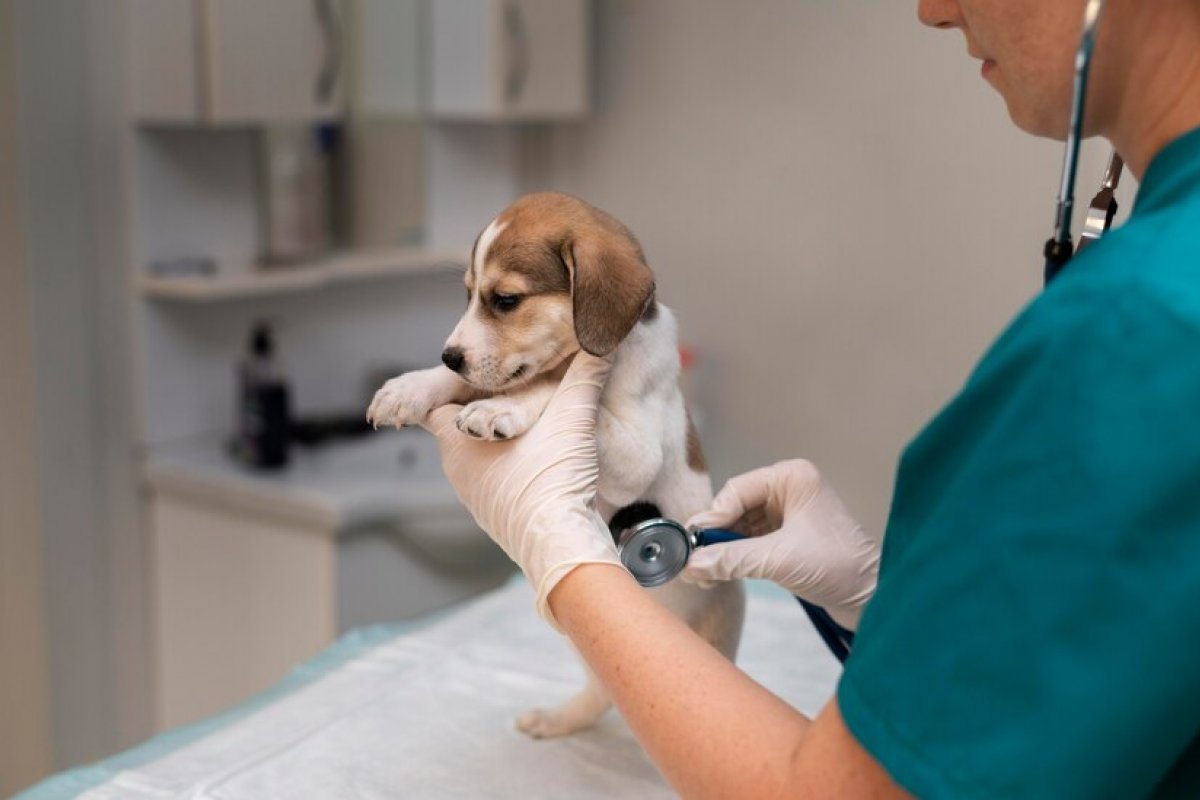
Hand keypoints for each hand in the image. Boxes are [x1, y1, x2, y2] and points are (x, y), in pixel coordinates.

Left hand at [422, 352, 620, 627]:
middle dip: (482, 406)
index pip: (435, 401)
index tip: (475, 371)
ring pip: (478, 455)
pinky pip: (496, 481)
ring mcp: (477, 498)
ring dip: (497, 438)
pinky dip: (511, 466)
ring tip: (528, 422)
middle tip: (509, 386)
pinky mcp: (498, 517)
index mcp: (459, 440)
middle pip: (460, 426)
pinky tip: (539, 459)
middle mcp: (459, 470)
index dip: (453, 384)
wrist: (561, 549)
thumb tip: (603, 336)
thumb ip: (586, 373)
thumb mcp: (573, 418)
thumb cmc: (553, 484)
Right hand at [682, 460, 878, 629]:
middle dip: (715, 536)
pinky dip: (734, 556)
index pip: (737, 491)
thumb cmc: (838, 567)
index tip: (691, 543)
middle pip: (735, 508)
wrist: (872, 597)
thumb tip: (691, 564)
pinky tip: (717, 572)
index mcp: (792, 478)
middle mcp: (788, 489)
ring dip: (721, 549)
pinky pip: (750, 541)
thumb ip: (732, 559)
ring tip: (701, 573)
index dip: (713, 518)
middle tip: (691, 560)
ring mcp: (788, 513)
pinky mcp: (787, 536)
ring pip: (740, 526)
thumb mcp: (778, 560)